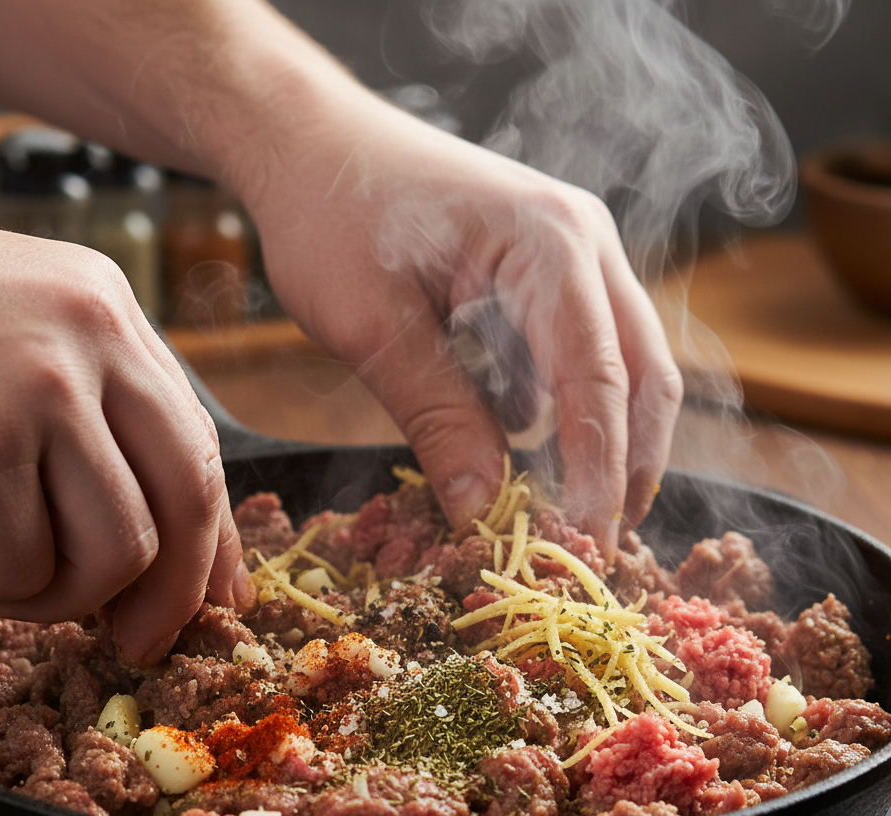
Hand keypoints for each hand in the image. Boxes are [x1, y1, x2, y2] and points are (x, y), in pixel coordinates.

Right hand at [0, 206, 252, 662]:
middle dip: (172, 593)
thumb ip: (91, 413)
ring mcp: (38, 388)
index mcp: (105, 310)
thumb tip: (159, 537)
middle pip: (187, 498)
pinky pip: (18, 568)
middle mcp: (90, 337)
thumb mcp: (13, 337)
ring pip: (115, 552)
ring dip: (50, 592)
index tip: (213, 594)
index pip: (198, 444)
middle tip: (138, 640)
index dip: (211, 537)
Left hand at [242, 90, 682, 554]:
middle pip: (641, 370)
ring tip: (558, 506)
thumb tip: (480, 511)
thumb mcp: (375, 328)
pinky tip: (510, 438)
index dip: (599, 469)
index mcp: (551, 245)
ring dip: (593, 435)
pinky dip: (553, 404)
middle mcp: (582, 242)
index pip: (599, 377)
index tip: (589, 542)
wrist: (305, 142)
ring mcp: (569, 254)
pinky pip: (569, 350)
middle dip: (627, 460)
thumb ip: (437, 417)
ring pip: (615, 363)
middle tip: (602, 540)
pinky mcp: (541, 273)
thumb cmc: (332, 214)